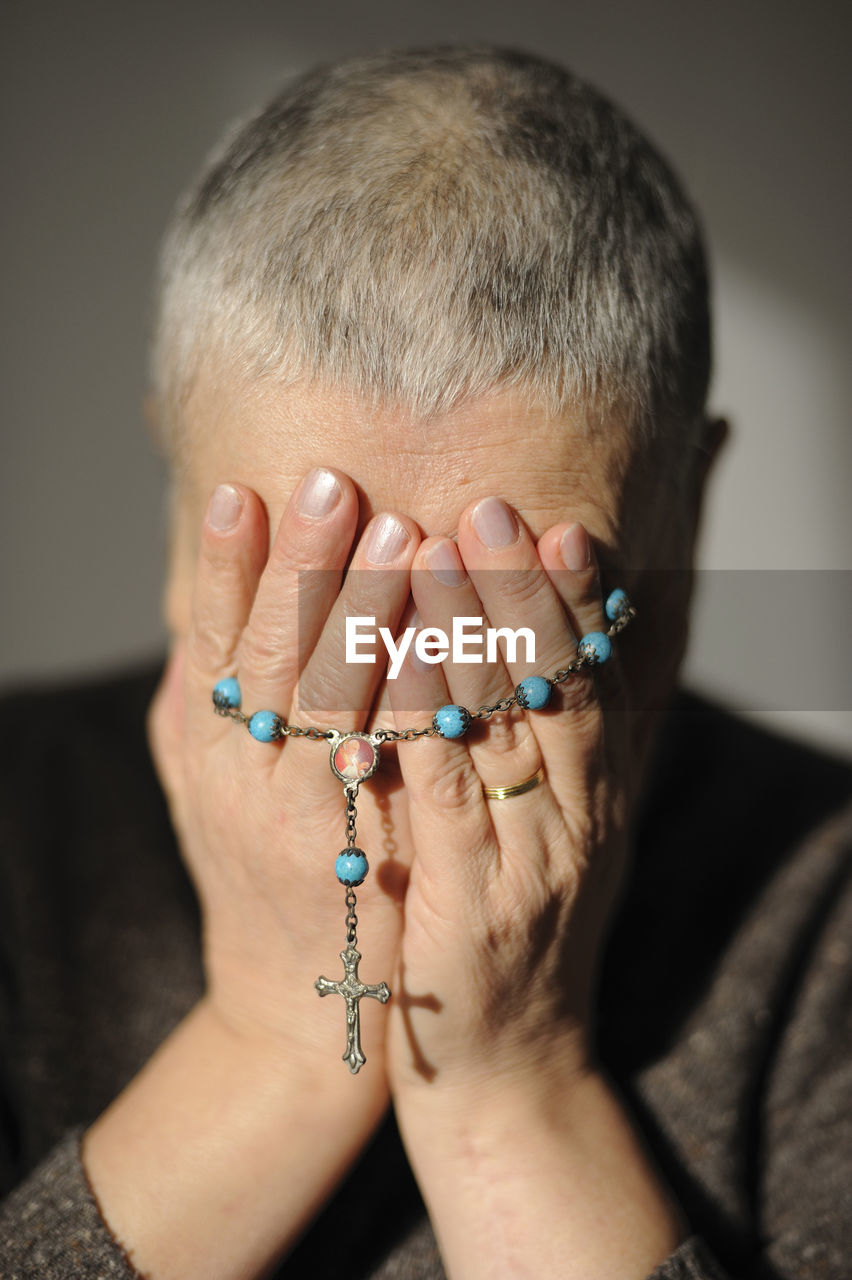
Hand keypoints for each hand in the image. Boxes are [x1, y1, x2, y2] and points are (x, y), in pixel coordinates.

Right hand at [148, 469, 420, 1085]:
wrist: (302, 1007)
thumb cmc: (260, 877)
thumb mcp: (206, 794)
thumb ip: (200, 710)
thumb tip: (200, 620)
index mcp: (206, 754)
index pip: (210, 645)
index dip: (223, 569)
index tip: (241, 492)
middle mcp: (246, 782)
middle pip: (272, 659)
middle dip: (303, 569)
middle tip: (335, 487)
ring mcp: (307, 821)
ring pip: (334, 706)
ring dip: (369, 617)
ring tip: (405, 535)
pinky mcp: (371, 858)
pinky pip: (400, 765)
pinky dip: (423, 698)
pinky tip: (450, 640)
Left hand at [377, 497, 682, 1277]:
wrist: (509, 1066)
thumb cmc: (516, 933)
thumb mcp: (553, 836)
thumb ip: (551, 755)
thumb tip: (534, 660)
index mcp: (590, 793)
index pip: (589, 677)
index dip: (572, 599)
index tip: (552, 525)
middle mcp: (572, 814)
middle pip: (551, 683)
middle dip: (514, 590)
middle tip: (484, 507)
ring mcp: (527, 856)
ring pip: (500, 727)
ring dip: (464, 632)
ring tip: (429, 548)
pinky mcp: (475, 901)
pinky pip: (447, 795)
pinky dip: (425, 722)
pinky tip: (396, 662)